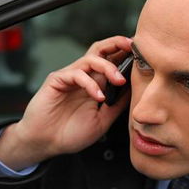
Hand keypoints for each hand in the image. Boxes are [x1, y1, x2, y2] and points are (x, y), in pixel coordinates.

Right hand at [0, 36, 132, 170]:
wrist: (45, 143)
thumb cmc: (70, 134)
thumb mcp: (102, 121)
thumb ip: (117, 106)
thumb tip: (135, 91)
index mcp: (94, 84)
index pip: (111, 61)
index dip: (126, 55)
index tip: (143, 55)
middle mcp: (83, 77)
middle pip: (100, 50)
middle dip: (117, 44)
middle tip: (133, 46)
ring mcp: (69, 77)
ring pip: (91, 59)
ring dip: (108, 67)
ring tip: (119, 81)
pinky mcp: (56, 80)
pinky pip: (77, 74)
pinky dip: (90, 83)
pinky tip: (99, 97)